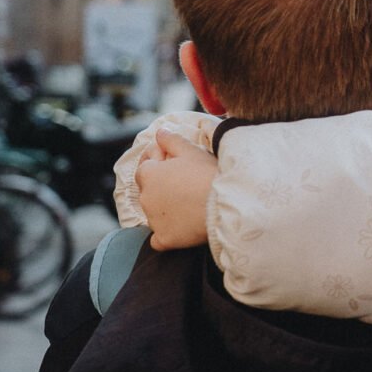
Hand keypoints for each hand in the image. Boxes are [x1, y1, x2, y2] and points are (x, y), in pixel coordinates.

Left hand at [135, 128, 218, 250]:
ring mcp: (153, 220)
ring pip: (154, 214)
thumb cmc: (208, 174)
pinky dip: (166, 234)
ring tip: (188, 205)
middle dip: (162, 187)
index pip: (145, 167)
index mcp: (148, 174)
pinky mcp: (164, 239)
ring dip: (165, 209)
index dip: (161, 165)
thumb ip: (171, 140)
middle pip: (149, 190)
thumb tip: (160, 132)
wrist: (226, 204)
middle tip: (186, 184)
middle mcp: (145, 198)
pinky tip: (180, 229)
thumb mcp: (191, 150)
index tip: (178, 166)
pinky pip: (159, 239)